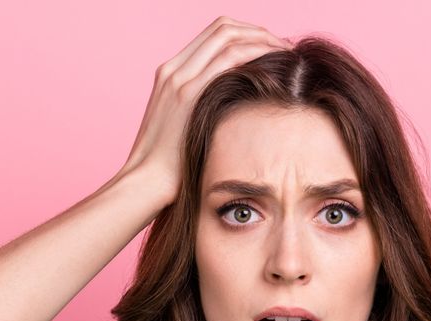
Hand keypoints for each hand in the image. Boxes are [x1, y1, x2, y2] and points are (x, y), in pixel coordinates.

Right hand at [116, 17, 291, 203]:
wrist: (144, 182)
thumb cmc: (168, 167)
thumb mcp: (181, 129)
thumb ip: (201, 111)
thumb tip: (232, 112)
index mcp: (170, 74)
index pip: (213, 36)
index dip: (245, 35)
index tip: (269, 48)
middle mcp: (173, 69)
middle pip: (222, 28)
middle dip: (257, 32)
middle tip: (284, 47)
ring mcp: (178, 78)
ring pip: (227, 36)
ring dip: (262, 39)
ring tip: (286, 52)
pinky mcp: (188, 93)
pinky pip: (228, 58)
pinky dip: (255, 53)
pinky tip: (275, 63)